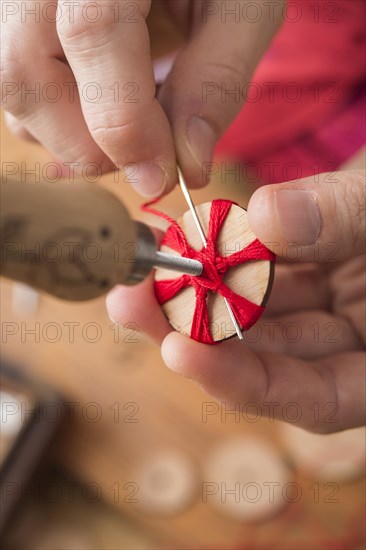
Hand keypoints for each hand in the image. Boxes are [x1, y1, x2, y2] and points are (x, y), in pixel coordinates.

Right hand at [1, 0, 281, 194]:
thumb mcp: (241, 7)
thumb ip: (218, 77)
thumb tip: (190, 164)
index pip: (92, 31)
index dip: (124, 120)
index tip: (161, 176)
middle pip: (27, 73)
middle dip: (91, 145)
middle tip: (149, 162)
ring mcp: (18, 4)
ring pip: (18, 94)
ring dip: (79, 138)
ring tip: (138, 122)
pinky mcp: (17, 31)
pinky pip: (22, 96)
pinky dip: (67, 124)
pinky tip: (112, 106)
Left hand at [107, 170, 364, 432]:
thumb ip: (350, 218)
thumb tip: (267, 218)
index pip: (318, 397)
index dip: (249, 384)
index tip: (183, 353)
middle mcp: (358, 339)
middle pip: (271, 356)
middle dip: (198, 332)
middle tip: (134, 306)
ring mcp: (334, 302)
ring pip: (258, 311)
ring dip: (198, 293)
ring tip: (143, 274)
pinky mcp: (313, 266)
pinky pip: (262, 268)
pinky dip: (225, 255)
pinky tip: (186, 242)